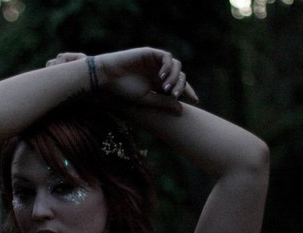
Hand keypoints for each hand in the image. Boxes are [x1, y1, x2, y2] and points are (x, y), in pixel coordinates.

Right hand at [46, 49, 198, 112]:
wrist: (107, 77)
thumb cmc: (123, 90)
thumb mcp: (146, 100)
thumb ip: (163, 103)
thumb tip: (182, 110)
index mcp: (158, 84)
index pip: (179, 86)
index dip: (188, 92)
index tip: (195, 102)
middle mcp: (159, 72)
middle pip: (180, 77)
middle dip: (182, 87)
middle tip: (175, 96)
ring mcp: (156, 62)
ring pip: (176, 67)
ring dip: (174, 78)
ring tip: (166, 89)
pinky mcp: (151, 53)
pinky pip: (167, 57)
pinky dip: (167, 67)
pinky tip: (161, 77)